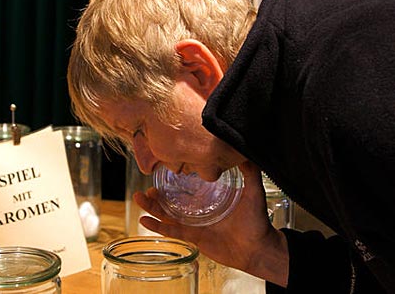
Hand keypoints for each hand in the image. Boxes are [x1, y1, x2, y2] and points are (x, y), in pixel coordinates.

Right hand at [134, 161, 288, 286]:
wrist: (259, 248)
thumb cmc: (257, 221)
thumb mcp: (253, 191)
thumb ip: (250, 172)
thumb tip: (245, 151)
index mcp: (209, 198)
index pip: (187, 186)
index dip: (172, 180)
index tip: (160, 169)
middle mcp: (199, 210)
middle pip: (171, 200)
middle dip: (156, 194)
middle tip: (146, 187)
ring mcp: (195, 224)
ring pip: (167, 215)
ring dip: (152, 207)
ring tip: (139, 197)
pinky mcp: (194, 237)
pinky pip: (172, 232)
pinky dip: (157, 227)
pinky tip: (144, 220)